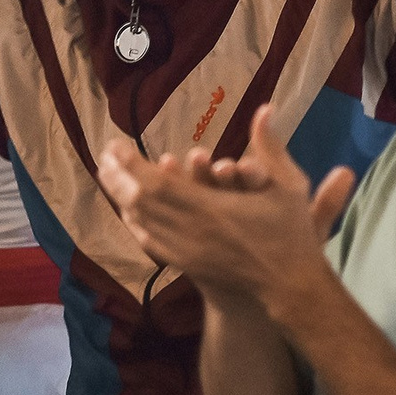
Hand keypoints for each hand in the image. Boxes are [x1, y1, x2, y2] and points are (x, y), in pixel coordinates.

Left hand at [95, 107, 355, 319]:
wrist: (290, 286)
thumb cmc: (291, 234)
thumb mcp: (289, 185)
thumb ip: (271, 147)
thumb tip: (265, 108)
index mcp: (210, 209)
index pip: (157, 185)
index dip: (132, 165)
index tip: (115, 145)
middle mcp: (191, 231)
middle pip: (140, 204)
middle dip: (117, 178)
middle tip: (103, 157)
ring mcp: (186, 251)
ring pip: (142, 223)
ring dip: (122, 199)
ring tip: (108, 178)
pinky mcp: (188, 265)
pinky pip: (152, 243)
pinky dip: (136, 224)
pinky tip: (129, 213)